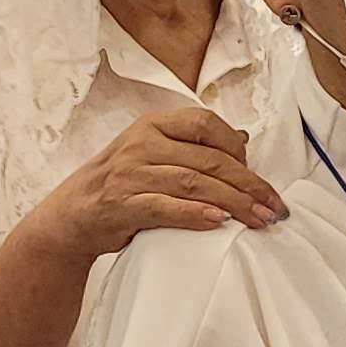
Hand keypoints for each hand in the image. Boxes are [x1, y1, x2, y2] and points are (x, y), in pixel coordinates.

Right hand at [29, 106, 282, 265]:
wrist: (71, 215)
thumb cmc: (120, 184)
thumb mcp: (149, 152)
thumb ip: (188, 148)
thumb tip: (243, 142)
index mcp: (152, 124)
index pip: (206, 124)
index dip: (237, 148)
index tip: (256, 176)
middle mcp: (141, 143)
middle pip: (209, 160)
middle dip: (249, 185)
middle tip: (274, 207)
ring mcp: (130, 174)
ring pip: (194, 183)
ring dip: (234, 203)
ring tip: (259, 220)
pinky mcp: (122, 205)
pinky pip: (166, 208)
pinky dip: (195, 214)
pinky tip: (219, 222)